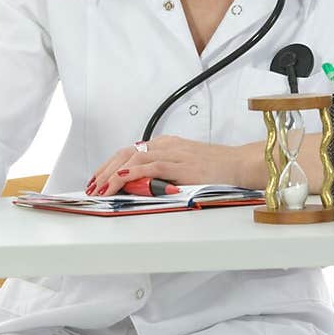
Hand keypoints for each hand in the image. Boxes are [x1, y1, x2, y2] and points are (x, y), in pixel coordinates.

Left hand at [85, 136, 237, 196]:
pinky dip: (132, 174)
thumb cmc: (217, 169)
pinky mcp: (180, 164)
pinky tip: (120, 181)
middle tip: (92, 186)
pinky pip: (150, 167)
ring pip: (133, 160)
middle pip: (125, 154)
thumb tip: (141, 187)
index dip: (110, 165)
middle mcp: (166, 146)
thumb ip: (164, 174)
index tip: (98, 178)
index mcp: (165, 145)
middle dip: (105, 170)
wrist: (240, 164)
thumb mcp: (184, 169)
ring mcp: (172, 153)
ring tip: (101, 189)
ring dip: (113, 175)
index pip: (129, 152)